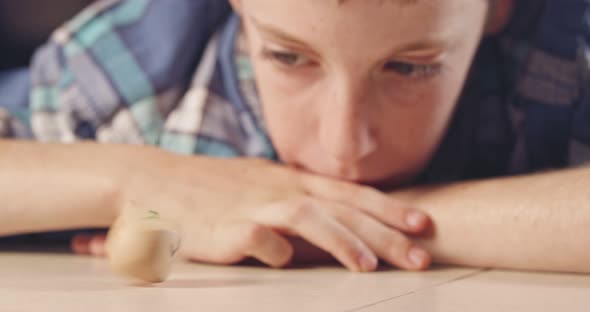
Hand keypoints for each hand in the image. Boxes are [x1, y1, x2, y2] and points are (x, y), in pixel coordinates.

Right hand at [72, 154, 430, 271]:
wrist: (152, 181)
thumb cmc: (212, 187)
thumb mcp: (263, 186)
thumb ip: (299, 200)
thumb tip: (338, 219)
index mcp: (289, 179)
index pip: (348, 192)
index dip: (387, 207)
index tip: (421, 223)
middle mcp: (277, 188)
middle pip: (339, 207)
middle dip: (383, 231)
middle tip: (420, 252)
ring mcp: (250, 206)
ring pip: (306, 216)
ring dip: (341, 240)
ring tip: (370, 266)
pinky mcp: (222, 228)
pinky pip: (255, 238)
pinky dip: (275, 250)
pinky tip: (286, 262)